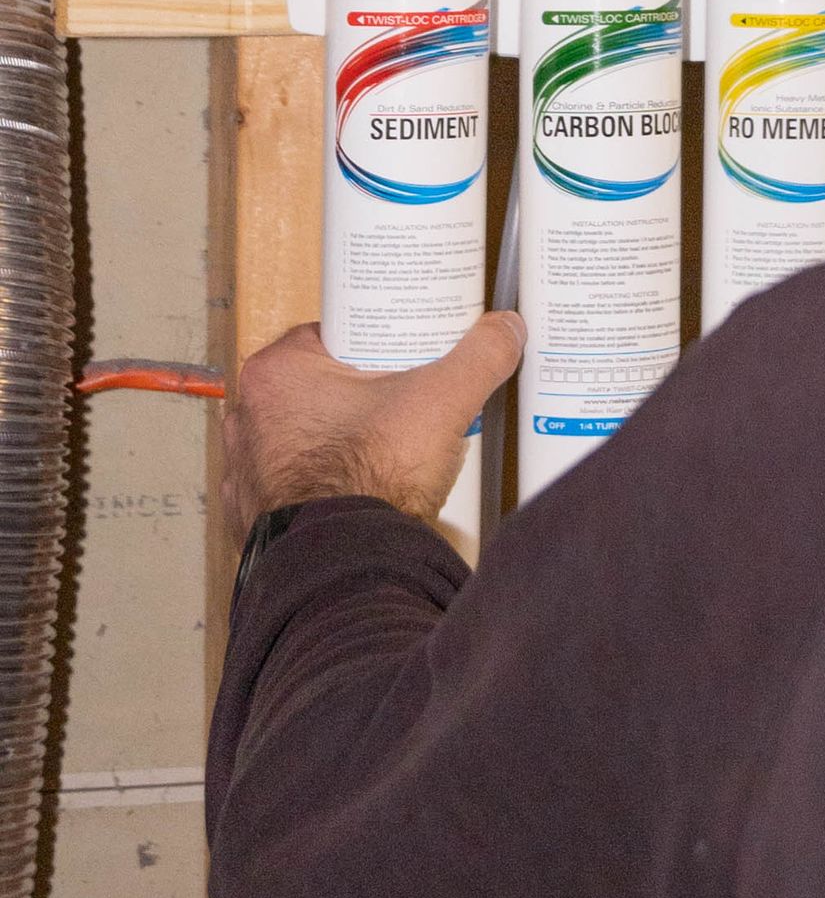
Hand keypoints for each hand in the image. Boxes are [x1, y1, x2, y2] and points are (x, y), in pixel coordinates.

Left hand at [221, 314, 525, 539]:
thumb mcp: (441, 402)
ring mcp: (245, 471)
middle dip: (359, 395)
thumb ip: (478, 358)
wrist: (347, 570)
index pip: (328, 335)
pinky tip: (361, 492)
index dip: (370, 342)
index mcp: (275, 373)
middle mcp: (247, 418)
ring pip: (304, 439)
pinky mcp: (253, 515)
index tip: (401, 355)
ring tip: (388, 450)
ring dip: (338, 442)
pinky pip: (293, 487)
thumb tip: (506, 328)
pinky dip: (322, 487)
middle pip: (317, 389)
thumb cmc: (371, 478)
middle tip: (405, 402)